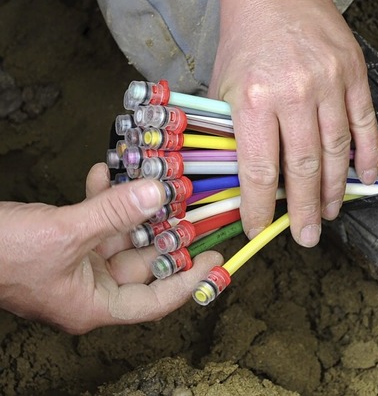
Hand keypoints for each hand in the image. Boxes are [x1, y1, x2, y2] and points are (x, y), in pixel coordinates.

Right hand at [0, 163, 221, 333]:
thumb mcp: (65, 232)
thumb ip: (115, 213)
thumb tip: (159, 193)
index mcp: (93, 305)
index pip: (156, 301)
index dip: (189, 280)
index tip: (215, 258)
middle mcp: (89, 288)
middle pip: (142, 263)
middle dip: (164, 232)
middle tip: (188, 206)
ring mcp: (76, 264)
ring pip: (120, 236)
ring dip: (133, 208)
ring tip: (152, 181)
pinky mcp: (63, 242)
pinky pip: (93, 221)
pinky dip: (102, 198)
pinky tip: (106, 173)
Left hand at [209, 0, 377, 246]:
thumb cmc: (247, 40)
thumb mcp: (224, 87)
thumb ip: (236, 132)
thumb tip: (248, 179)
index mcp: (253, 99)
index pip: (260, 170)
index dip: (260, 207)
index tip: (261, 228)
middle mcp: (293, 95)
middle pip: (303, 168)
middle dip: (305, 209)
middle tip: (306, 235)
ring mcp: (329, 85)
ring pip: (336, 152)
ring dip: (335, 189)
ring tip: (330, 212)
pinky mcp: (353, 75)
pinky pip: (365, 125)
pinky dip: (368, 155)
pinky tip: (367, 178)